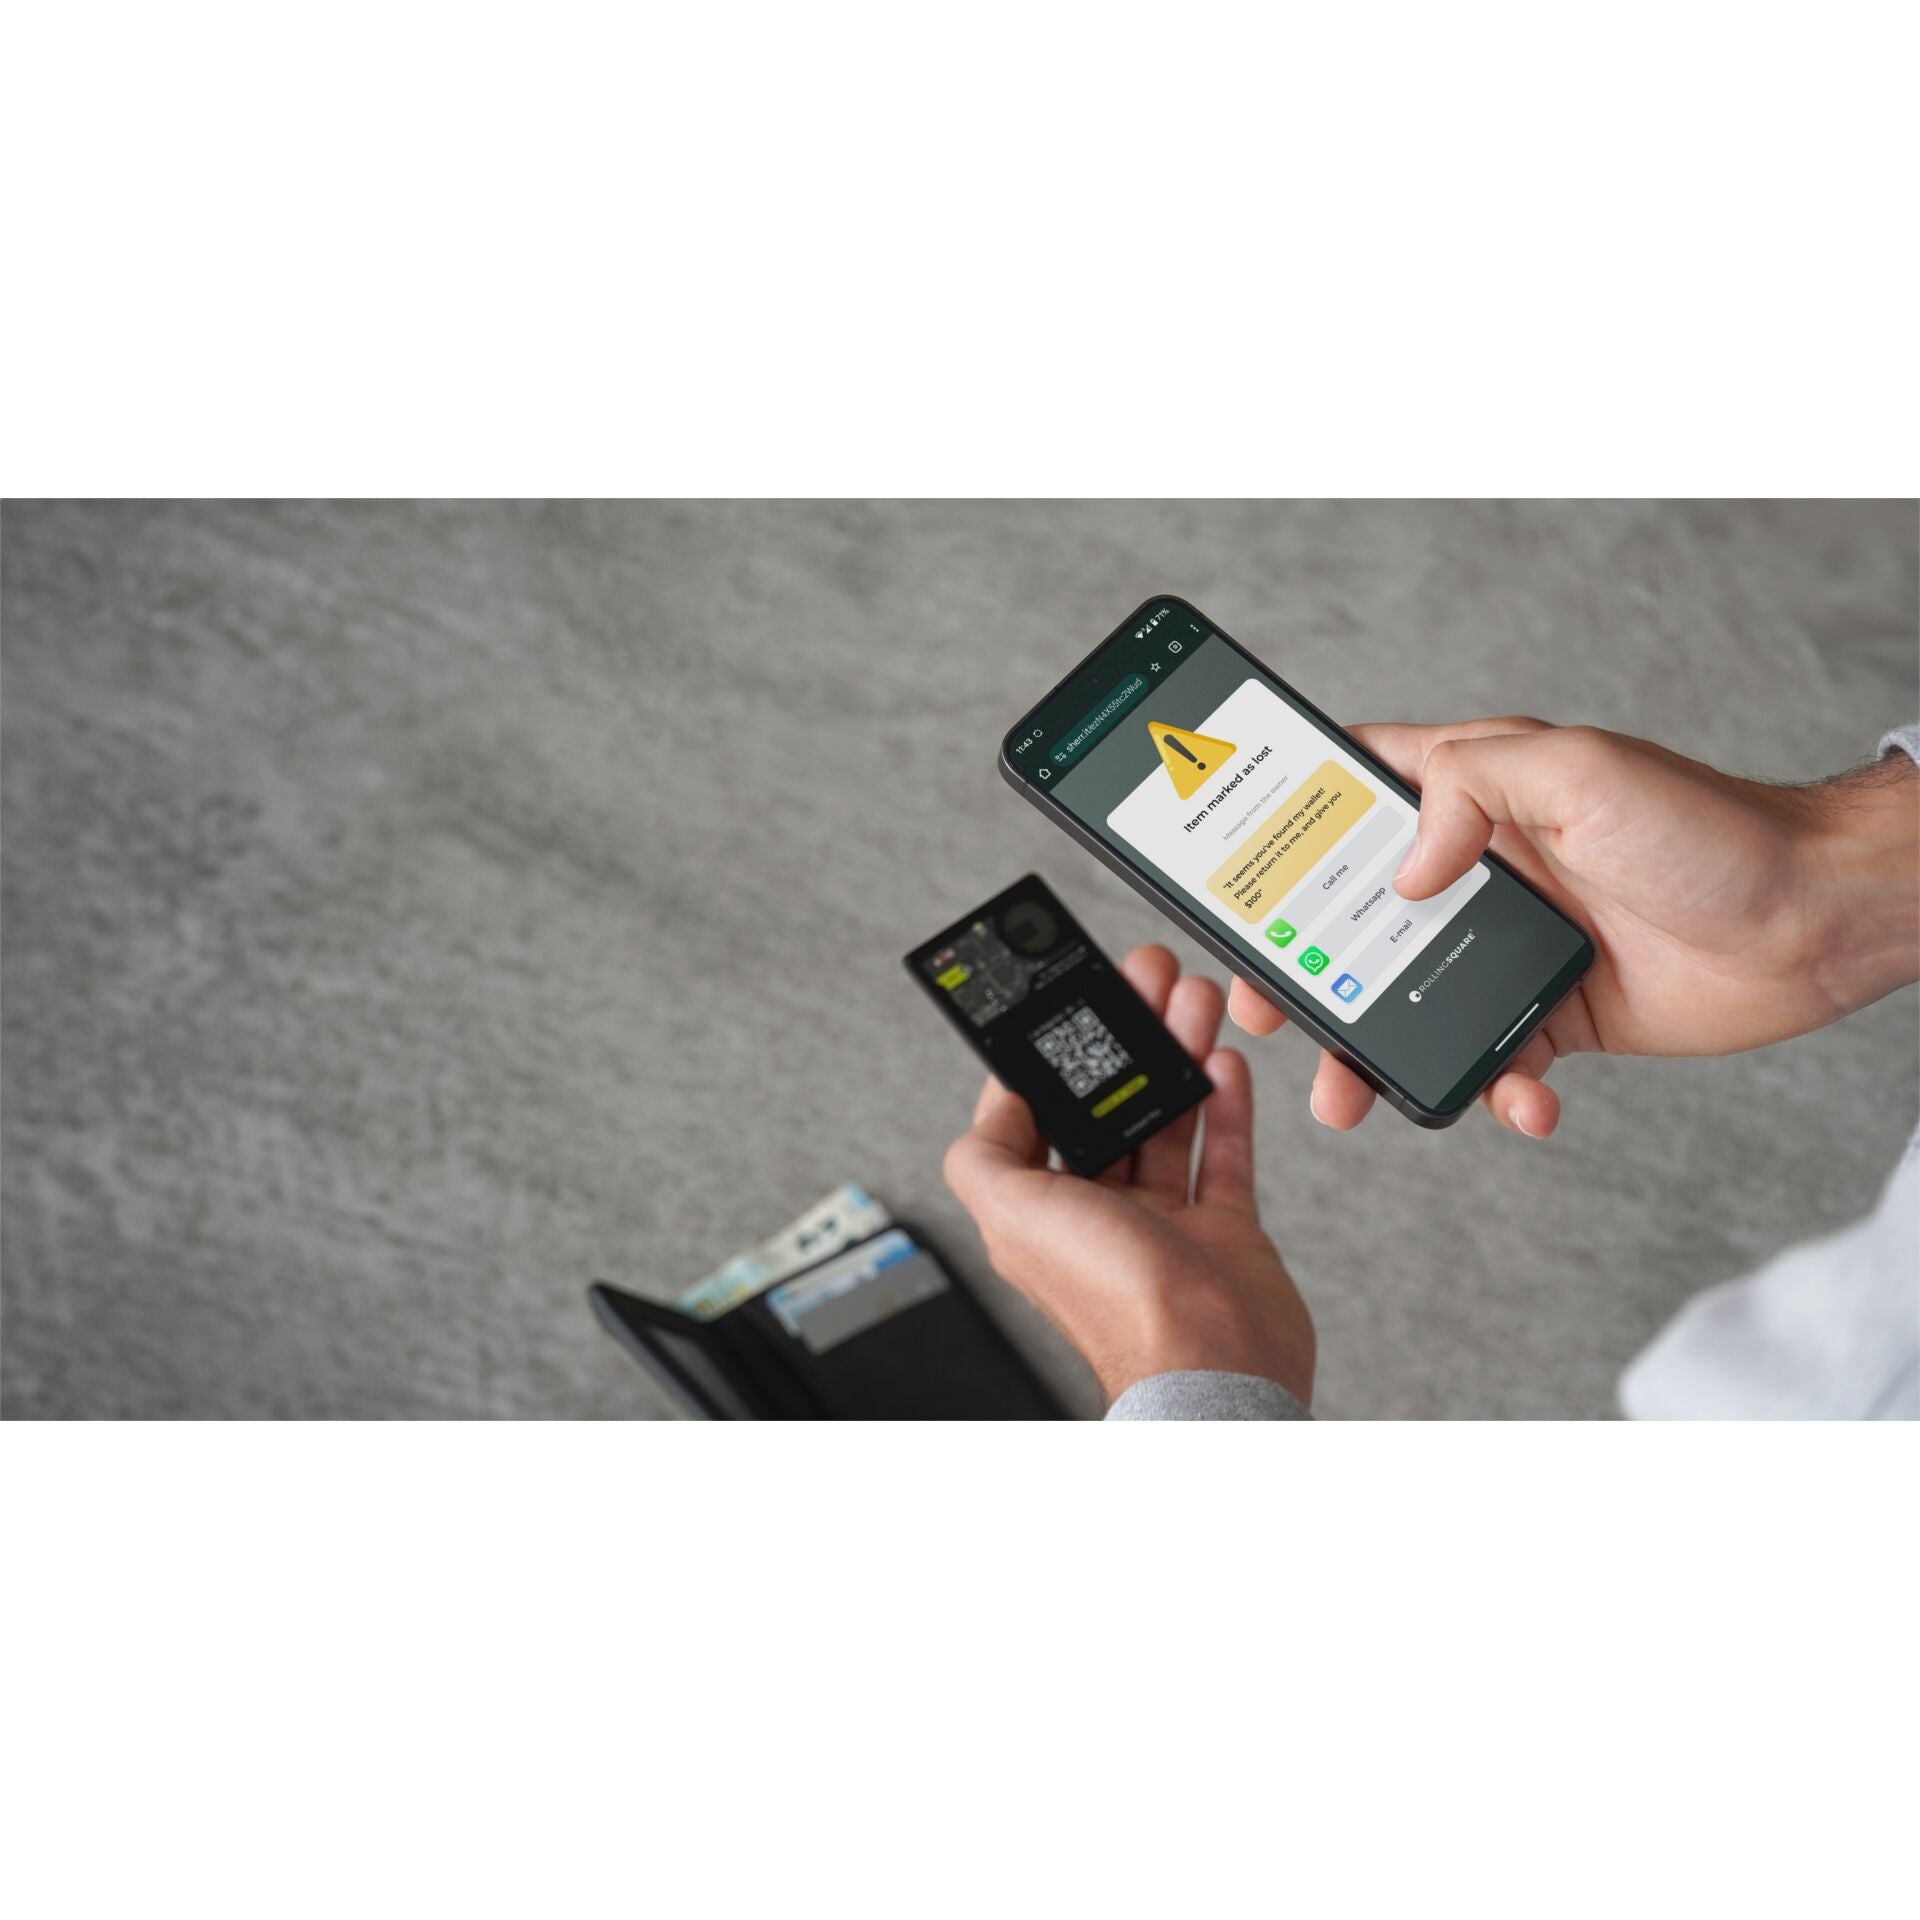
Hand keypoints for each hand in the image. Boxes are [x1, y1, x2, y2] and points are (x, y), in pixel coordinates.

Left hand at [943, 945, 1313, 1406]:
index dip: (1049, 1057)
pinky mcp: (1221, 1230)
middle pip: (1106, 1106)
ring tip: (1190, 1003)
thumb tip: (988, 1106)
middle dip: (1124, 1040)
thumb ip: (982, 1155)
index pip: (1033, 1115)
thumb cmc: (1118, 1303)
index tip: (1068, 1003)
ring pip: (1165, 1119)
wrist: (1215, 1363)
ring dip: (1176, 1056)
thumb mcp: (1013, 1213)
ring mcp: (1162, 1222)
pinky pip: (1221, 1152)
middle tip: (1144, 982)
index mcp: (1038, 1211)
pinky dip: (1224, 1104)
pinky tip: (1222, 1062)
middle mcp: (1097, 1214)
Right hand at [1228, 719, 1919, 1138]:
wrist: (1815, 919)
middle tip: (1265, 1007)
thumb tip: (1402, 871)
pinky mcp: (1556, 1014)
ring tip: (1345, 1098)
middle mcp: (1483, 868)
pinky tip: (1521, 1106)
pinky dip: (1499, 1096)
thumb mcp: (1579, 769)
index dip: (1289, 822)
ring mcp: (1514, 946)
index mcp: (1475, 794)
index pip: (1357, 793)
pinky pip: (1500, 1064)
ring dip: (1374, 1055)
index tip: (1234, 863)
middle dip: (1302, 966)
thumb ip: (1471, 787)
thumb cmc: (1711, 825)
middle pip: (1357, 918)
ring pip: (1411, 1005)